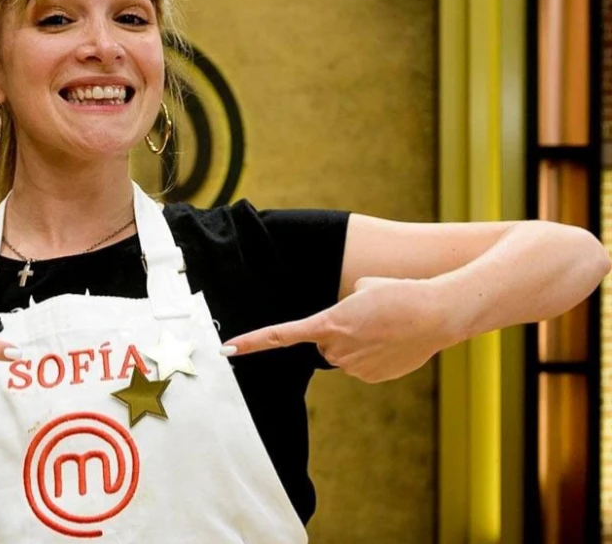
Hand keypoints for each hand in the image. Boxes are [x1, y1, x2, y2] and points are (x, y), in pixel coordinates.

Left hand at [222, 277, 462, 382]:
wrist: (437, 313)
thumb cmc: (398, 293)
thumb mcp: (362, 288)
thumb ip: (343, 307)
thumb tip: (346, 327)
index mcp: (327, 323)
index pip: (281, 334)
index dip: (252, 342)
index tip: (228, 349)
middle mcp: (336, 349)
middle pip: (322, 344)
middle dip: (336, 333)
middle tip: (365, 318)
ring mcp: (355, 367)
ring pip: (343, 355)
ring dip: (357, 342)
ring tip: (385, 326)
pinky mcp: (372, 377)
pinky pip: (362, 365)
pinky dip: (373, 355)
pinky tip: (394, 342)